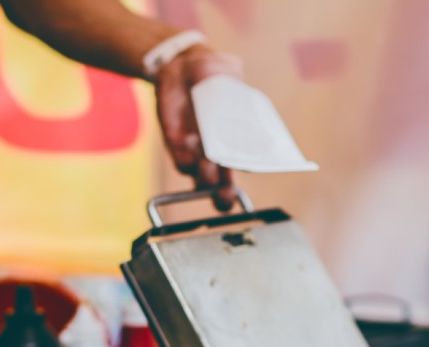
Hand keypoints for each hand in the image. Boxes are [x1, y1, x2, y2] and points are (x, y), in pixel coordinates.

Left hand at [153, 44, 242, 210]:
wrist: (183, 66)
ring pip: (200, 179)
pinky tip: (190, 141)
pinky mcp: (176, 144)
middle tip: (225, 198)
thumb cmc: (215, 75)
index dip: (251, 177)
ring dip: (205, 175)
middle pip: (221, 187)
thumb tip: (240, 96)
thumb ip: (236, 89)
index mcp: (239, 142)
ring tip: (207, 161)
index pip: (247, 169)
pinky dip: (185, 157)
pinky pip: (181, 160)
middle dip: (223, 197)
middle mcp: (219, 154)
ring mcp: (197, 152)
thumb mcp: (229, 77)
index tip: (252, 183)